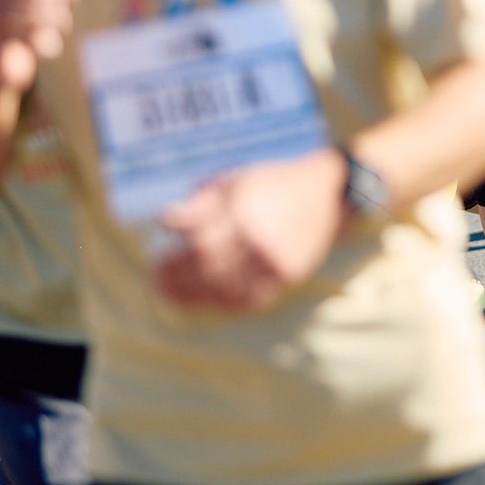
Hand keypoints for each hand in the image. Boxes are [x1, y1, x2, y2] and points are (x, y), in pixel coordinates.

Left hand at [154, 148, 345, 310]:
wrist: (328, 191)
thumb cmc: (276, 182)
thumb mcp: (236, 181)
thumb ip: (202, 201)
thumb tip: (166, 221)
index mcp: (243, 214)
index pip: (199, 244)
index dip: (174, 259)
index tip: (157, 262)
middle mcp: (258, 241)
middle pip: (209, 271)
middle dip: (179, 282)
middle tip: (159, 285)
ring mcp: (274, 261)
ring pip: (228, 289)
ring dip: (198, 297)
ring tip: (176, 298)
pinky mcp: (288, 275)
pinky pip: (252, 298)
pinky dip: (227, 303)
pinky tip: (210, 301)